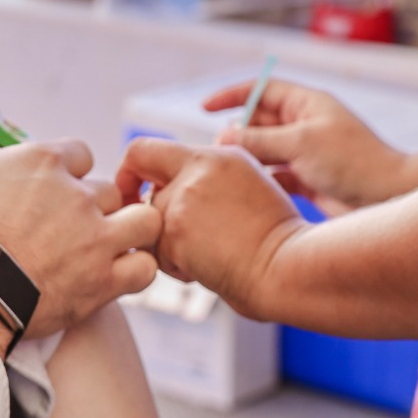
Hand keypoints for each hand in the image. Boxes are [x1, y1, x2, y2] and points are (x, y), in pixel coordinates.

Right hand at [0, 97, 159, 347]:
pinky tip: (115, 277)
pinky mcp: (104, 279)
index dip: (70, 172)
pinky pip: (144, 268)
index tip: (52, 193)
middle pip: (108, 189)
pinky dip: (135, 271)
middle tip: (72, 229)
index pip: (79, 153)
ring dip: (130, 233)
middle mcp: (78, 194)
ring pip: (142, 222)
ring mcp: (96, 236)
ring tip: (107, 248)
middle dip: (96, 206)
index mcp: (43, 160)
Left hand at [115, 139, 307, 319]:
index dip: (130, 172)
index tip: (135, 192)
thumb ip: (209, 177)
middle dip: (155, 219)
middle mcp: (195, 171)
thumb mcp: (249, 186)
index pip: (145, 150)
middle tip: (175, 239)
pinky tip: (207, 268)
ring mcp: (182, 201)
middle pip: (146, 194)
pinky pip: (157, 254)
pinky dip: (176, 267)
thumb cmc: (275, 238)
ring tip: (207, 255)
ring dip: (169, 247)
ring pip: (150, 227)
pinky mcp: (175, 233)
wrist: (287, 267)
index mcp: (216, 156)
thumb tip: (172, 187)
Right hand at [202, 78, 406, 213]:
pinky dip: (261, 181)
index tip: (205, 107)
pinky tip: (248, 190)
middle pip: (259, 121)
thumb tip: (224, 137)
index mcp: (307, 104)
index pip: (262, 90)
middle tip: (219, 150)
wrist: (389, 197)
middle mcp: (305, 126)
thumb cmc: (352, 162)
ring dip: (247, 159)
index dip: (233, 95)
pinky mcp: (308, 181)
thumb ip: (260, 139)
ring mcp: (306, 154)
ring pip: (265, 151)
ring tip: (228, 171)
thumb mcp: (301, 143)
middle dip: (237, 132)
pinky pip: (275, 177)